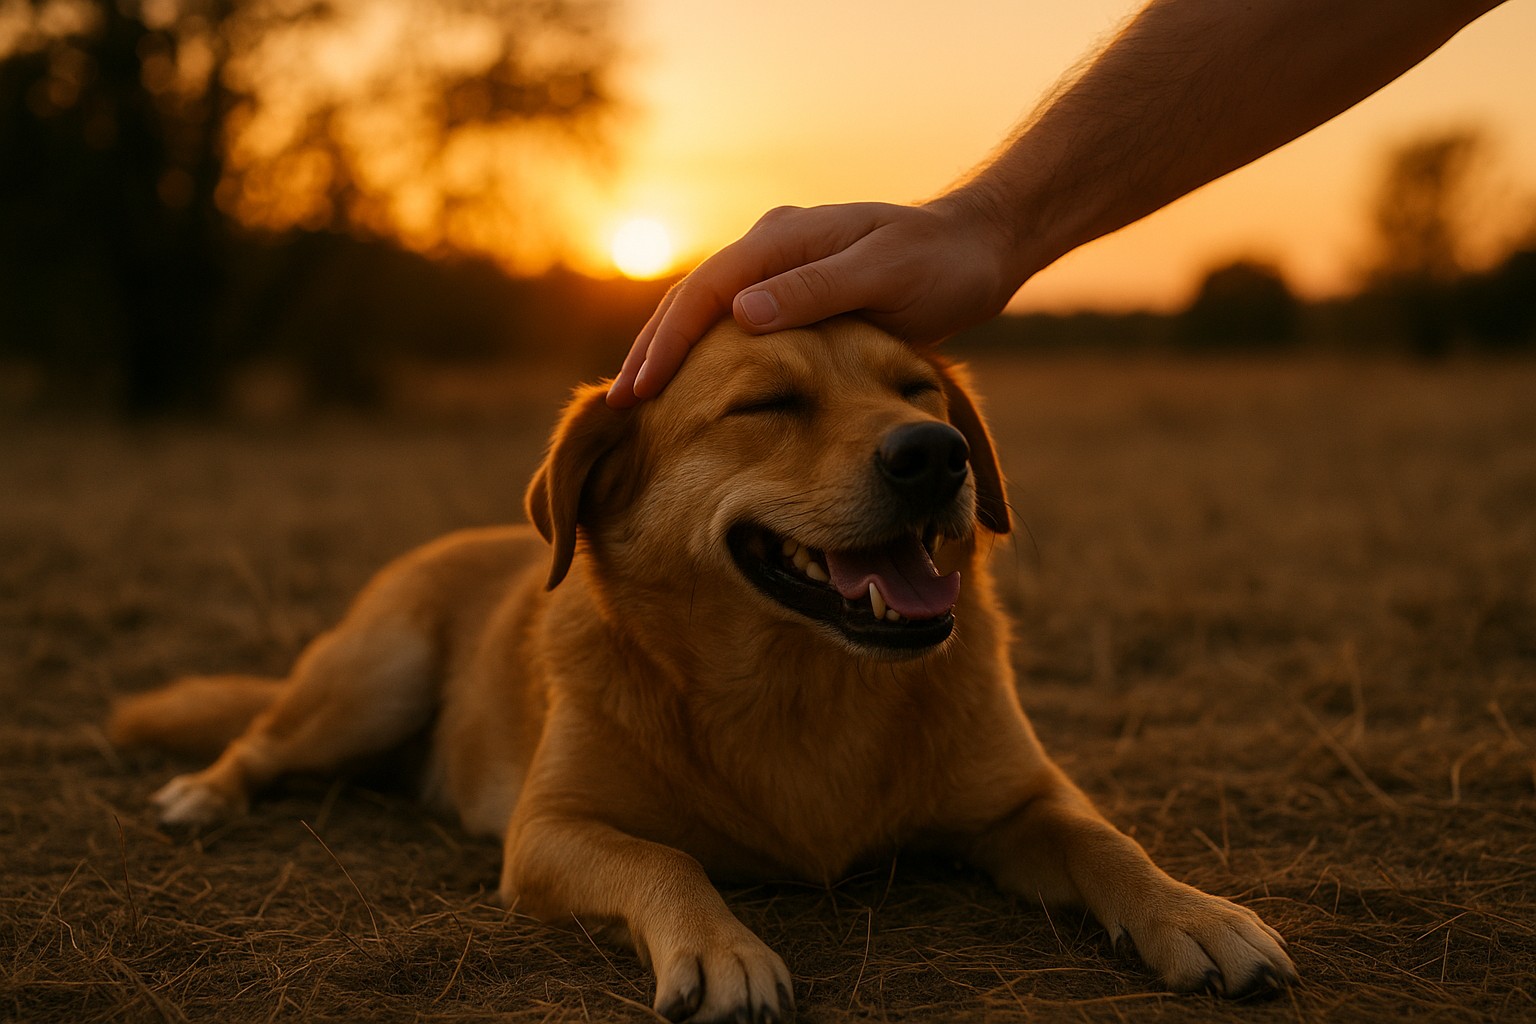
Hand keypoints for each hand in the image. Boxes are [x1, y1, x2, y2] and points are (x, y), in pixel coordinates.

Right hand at [606, 195, 1019, 406]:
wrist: (978, 249)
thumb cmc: (941, 264)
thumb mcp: (885, 275)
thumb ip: (816, 292)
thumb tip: (742, 315)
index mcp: (783, 238)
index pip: (706, 294)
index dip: (668, 343)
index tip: (640, 388)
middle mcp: (772, 251)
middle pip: (693, 303)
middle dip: (654, 353)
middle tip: (619, 407)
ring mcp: (781, 274)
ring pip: (708, 317)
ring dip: (673, 357)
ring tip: (641, 404)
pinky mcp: (796, 299)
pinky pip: (737, 331)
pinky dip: (708, 360)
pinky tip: (694, 394)